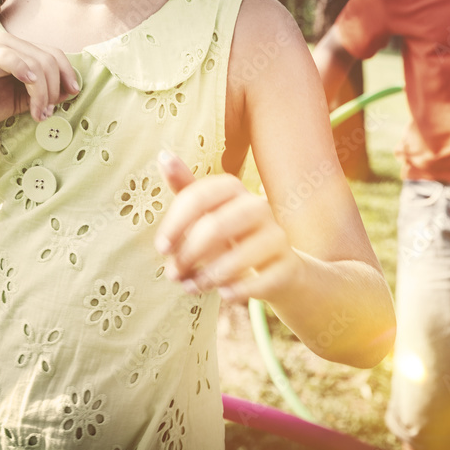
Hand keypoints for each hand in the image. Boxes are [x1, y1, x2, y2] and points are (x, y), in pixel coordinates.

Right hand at [0, 33, 79, 132]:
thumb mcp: (19, 101)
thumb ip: (42, 94)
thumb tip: (71, 91)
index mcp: (21, 51)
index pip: (55, 54)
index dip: (68, 73)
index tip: (73, 95)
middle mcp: (11, 44)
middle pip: (50, 58)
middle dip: (55, 88)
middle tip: (48, 113)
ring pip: (36, 60)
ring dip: (43, 90)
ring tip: (38, 112)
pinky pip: (11, 58)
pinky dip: (25, 71)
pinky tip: (29, 85)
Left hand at [155, 150, 299, 302]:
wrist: (277, 267)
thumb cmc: (231, 236)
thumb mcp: (207, 212)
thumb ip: (185, 188)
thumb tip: (163, 155)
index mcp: (233, 188)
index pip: (198, 197)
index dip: (175, 223)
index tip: (161, 248)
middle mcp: (257, 206)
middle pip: (216, 226)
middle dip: (188, 254)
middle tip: (173, 274)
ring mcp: (277, 235)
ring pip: (240, 256)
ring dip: (208, 277)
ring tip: (192, 287)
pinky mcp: (289, 265)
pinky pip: (261, 281)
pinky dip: (238, 291)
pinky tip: (224, 295)